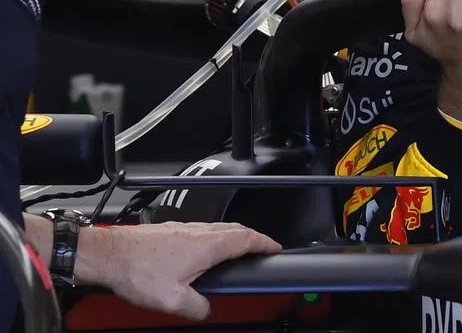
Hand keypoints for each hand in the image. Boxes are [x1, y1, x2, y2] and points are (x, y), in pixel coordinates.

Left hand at [77, 222, 280, 319]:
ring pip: (219, 229)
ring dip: (234, 237)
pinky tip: (204, 251)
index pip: (248, 239)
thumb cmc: (137, 270)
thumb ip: (197, 307)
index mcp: (208, 245)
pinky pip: (203, 231)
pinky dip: (215, 238)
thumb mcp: (172, 300)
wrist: (108, 254)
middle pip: (236, 230)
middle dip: (253, 239)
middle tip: (261, 249)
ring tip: (237, 250)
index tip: (275, 248)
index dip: (265, 243)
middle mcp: (200, 232)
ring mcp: (185, 228)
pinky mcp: (171, 231)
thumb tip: (206, 310)